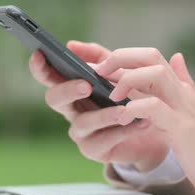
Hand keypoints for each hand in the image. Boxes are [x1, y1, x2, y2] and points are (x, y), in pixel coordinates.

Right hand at [29, 41, 173, 172]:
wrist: (156, 129)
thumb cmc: (133, 96)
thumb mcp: (120, 72)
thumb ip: (100, 57)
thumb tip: (71, 45)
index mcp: (72, 87)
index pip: (49, 76)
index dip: (40, 67)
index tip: (39, 53)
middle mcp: (71, 109)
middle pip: (54, 99)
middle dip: (67, 90)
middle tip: (86, 86)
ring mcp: (80, 131)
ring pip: (81, 123)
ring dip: (103, 116)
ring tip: (124, 111)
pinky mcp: (93, 149)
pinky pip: (101, 141)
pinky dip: (121, 132)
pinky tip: (138, 123)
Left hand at [96, 48, 194, 194]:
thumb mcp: (188, 107)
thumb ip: (182, 81)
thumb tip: (177, 56)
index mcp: (178, 86)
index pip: (150, 55)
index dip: (123, 54)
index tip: (101, 66)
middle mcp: (180, 91)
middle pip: (151, 56)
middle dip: (121, 58)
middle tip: (99, 72)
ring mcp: (182, 107)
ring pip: (155, 74)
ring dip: (127, 80)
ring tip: (112, 96)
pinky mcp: (181, 128)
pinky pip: (156, 107)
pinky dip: (137, 107)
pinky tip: (124, 114)